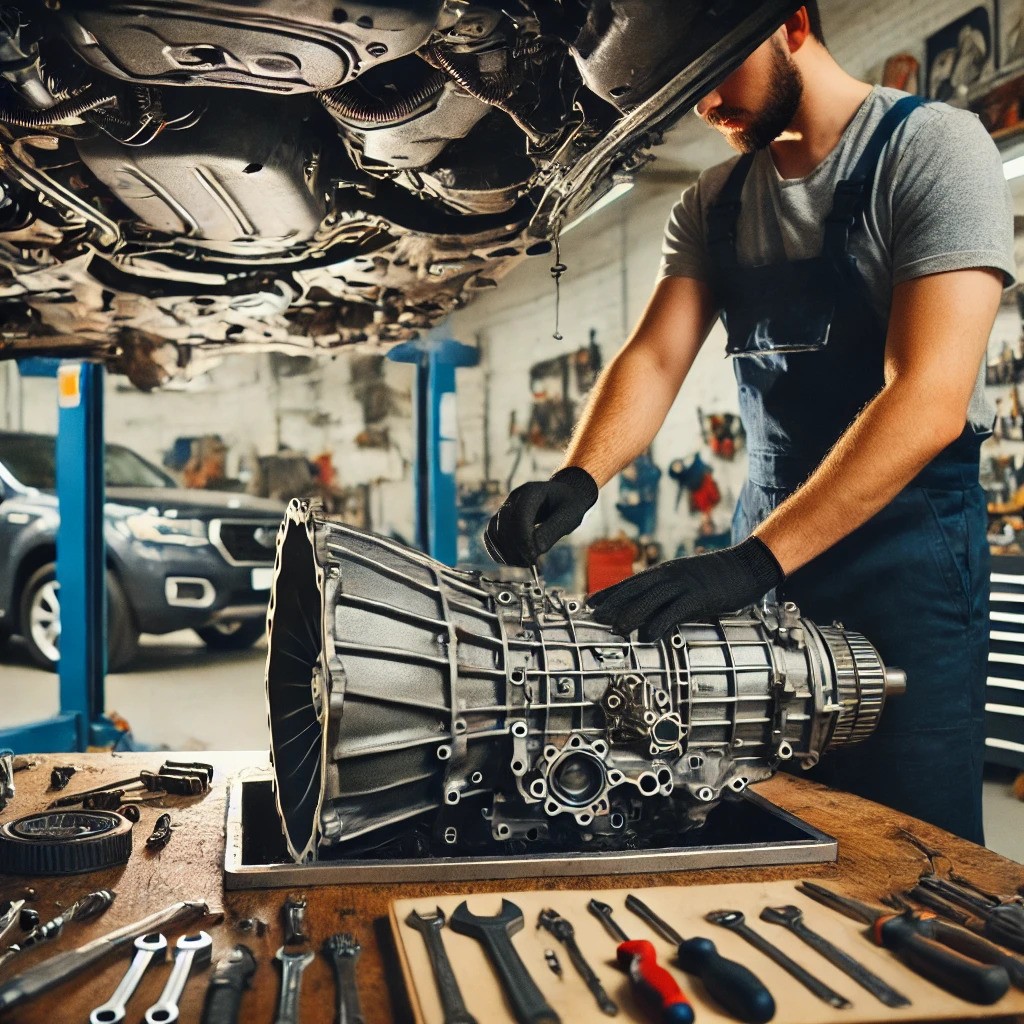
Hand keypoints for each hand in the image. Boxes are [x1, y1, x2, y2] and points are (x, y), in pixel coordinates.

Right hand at [484, 467, 598, 566]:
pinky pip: (491, 537)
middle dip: (515, 549)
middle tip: (531, 564)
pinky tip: (514, 560)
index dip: (523, 540)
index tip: (533, 559)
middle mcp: (514, 498)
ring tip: (524, 563)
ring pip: (493, 532)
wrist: (563, 497)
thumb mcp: (568, 516)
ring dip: (505, 553)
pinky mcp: (501, 520)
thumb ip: (551, 532)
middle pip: (503, 526)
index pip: (519, 516)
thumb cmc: (568, 505)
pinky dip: (498, 551)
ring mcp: (505, 508)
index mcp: (532, 491)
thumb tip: (534, 552)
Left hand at [588, 537, 783, 640]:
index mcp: (665, 571)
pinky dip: (659, 624)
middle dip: (612, 604)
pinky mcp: (699, 596)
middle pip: (635, 589)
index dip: (609, 593)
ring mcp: (684, 584)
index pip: (631, 582)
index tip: (590, 604)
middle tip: (594, 618)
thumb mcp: (688, 581)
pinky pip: (675, 611)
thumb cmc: (718, 577)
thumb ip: (669, 593)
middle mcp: (670, 575)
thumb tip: (651, 612)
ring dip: (631, 615)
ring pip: (651, 600)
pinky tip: (647, 637)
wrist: (748, 565)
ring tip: (615, 630)